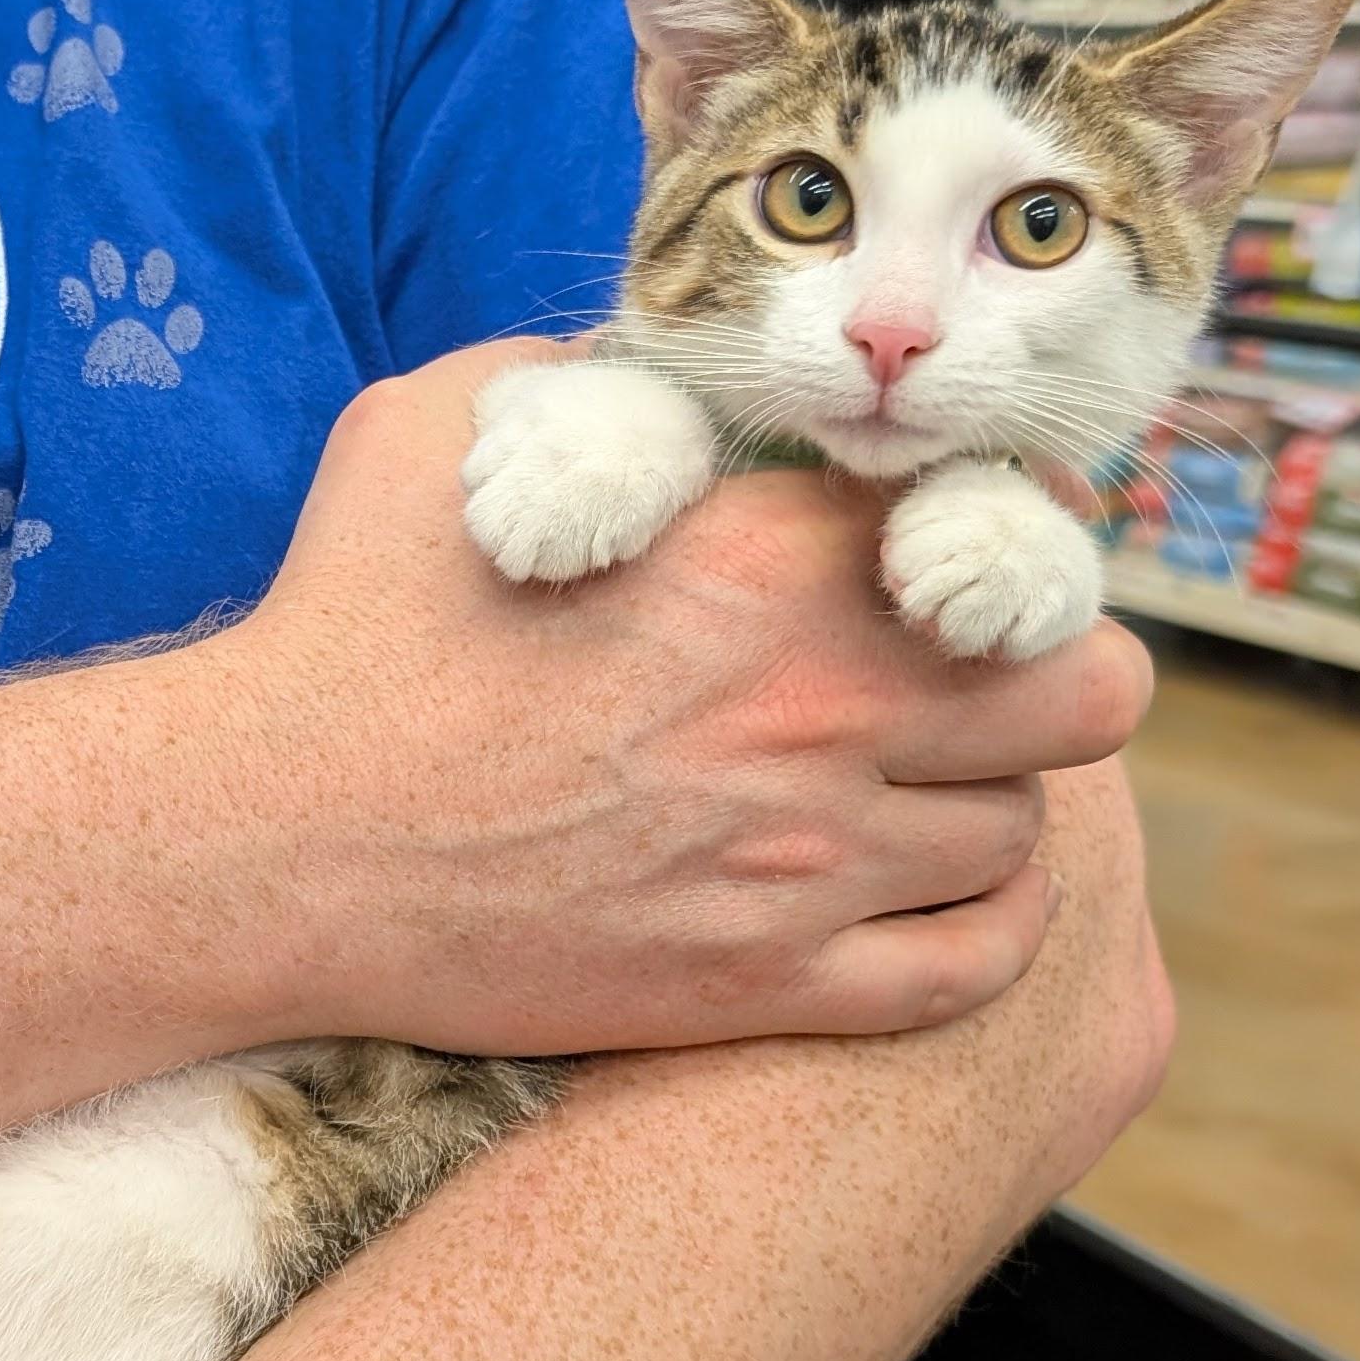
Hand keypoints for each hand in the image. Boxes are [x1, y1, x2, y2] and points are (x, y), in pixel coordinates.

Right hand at [213, 341, 1150, 1054]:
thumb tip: (656, 374)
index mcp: (775, 560)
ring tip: (911, 793)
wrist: (273, 840)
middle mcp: (828, 711)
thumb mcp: (451, 427)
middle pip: (1086, 694)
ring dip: (984, 803)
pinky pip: (970, 971)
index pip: (1016, 535)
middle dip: (1046, 674)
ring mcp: (805, 865)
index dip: (1011, 539)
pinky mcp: (760, 986)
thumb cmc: (348, 626)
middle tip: (968, 680)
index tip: (958, 562)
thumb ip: (592, 381)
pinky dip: (981, 930)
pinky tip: (923, 897)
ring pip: (1026, 835)